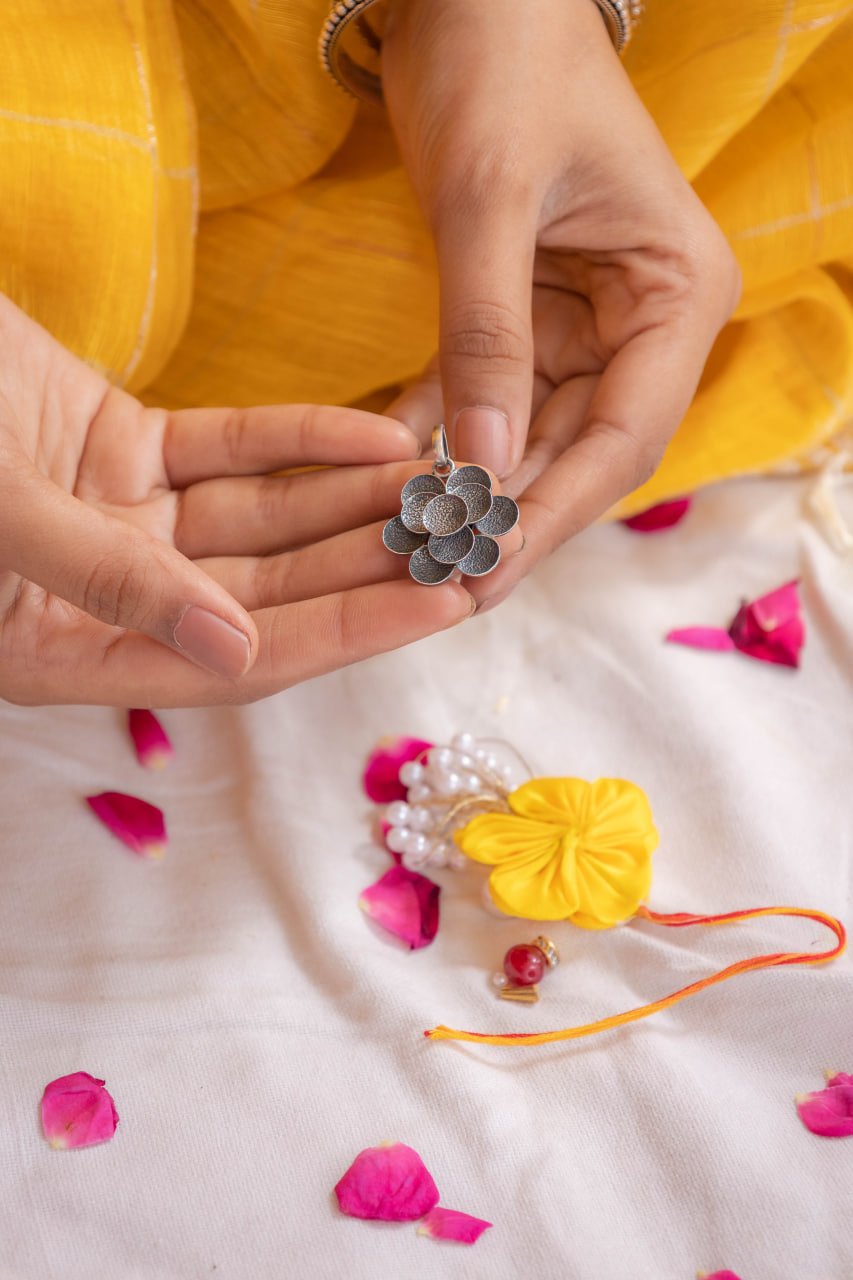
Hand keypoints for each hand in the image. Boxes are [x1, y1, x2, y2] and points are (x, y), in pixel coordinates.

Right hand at [0, 295, 473, 706]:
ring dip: (354, 501)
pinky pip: (229, 450)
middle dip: (372, 566)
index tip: (444, 608)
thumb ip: (109, 584)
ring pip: (262, 518)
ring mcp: (115, 519)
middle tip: (474, 544)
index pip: (237, 657)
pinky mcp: (119, 444)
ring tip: (451, 486)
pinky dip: (302, 440)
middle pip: (267, 589)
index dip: (344, 632)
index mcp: (64, 650)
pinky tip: (381, 434)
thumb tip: (234, 644)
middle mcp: (103, 596)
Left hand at [382, 0, 740, 605]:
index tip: (487, 569)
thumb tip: (484, 463)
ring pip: (528, 436)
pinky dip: (435, 429)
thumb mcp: (491, 201)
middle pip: (578, 452)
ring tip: (404, 541)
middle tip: (435, 575)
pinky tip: (385, 471)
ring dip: (466, 484)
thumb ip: (487, 335)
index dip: (553, 512)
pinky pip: (482, 393)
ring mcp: (583, 325)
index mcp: (675, 296)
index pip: (624, 438)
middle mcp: (641, 324)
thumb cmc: (504, 64)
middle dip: (505, 513)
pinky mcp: (524, 316)